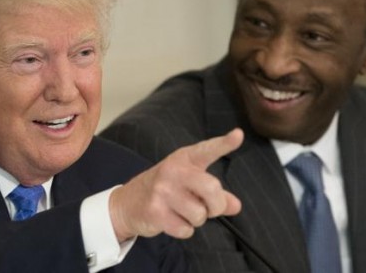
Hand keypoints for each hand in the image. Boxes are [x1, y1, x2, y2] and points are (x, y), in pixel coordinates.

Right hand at [109, 128, 242, 240]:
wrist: (126, 203)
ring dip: (196, 220)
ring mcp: (162, 190)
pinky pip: (186, 229)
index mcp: (184, 159)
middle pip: (212, 188)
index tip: (238, 135)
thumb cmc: (164, 191)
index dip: (224, 143)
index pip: (207, 150)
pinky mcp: (155, 211)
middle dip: (216, 206)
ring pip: (199, 214)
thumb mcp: (188, 184)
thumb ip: (214, 194)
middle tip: (209, 209)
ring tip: (182, 212)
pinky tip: (172, 221)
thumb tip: (235, 206)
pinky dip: (184, 230)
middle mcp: (173, 170)